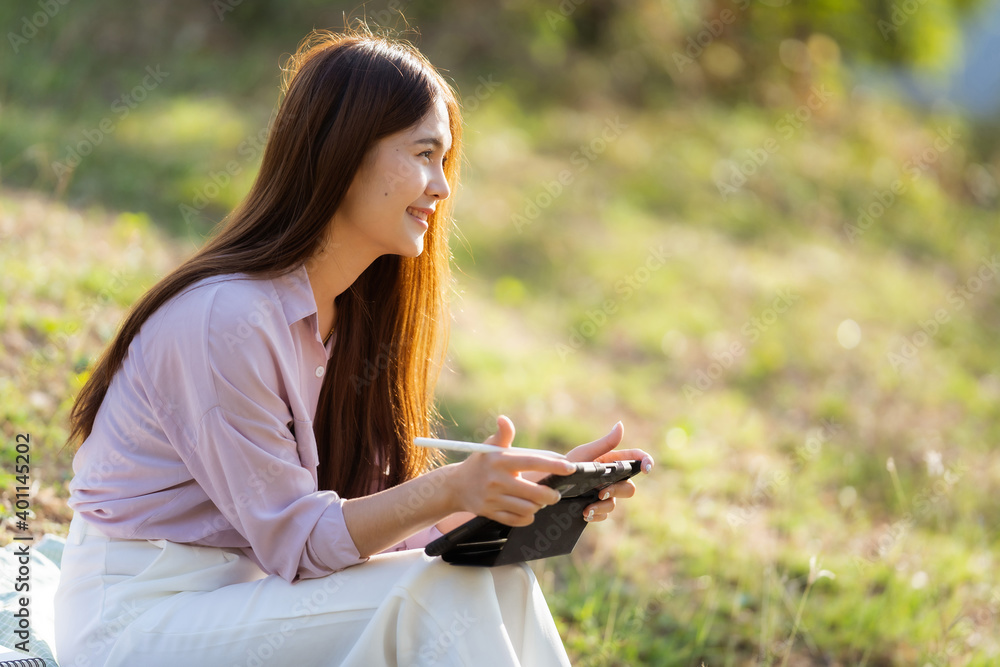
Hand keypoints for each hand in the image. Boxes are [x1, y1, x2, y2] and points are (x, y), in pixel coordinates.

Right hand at [444, 415, 574, 526]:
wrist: (455, 486)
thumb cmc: (481, 463)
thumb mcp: (490, 446)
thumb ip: (503, 434)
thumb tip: (503, 419)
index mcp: (500, 461)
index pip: (532, 462)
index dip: (553, 465)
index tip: (570, 468)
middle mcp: (496, 480)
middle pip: (534, 493)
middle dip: (551, 495)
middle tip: (555, 493)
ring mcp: (493, 499)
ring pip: (527, 508)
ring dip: (538, 507)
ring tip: (540, 501)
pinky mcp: (490, 513)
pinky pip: (516, 520)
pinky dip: (527, 518)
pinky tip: (528, 510)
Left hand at [566, 421, 652, 522]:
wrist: (548, 484)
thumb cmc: (567, 464)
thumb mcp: (585, 454)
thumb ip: (605, 443)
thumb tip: (621, 425)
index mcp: (611, 462)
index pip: (635, 460)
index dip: (646, 462)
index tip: (646, 469)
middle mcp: (611, 479)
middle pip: (629, 487)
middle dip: (618, 491)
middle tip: (601, 492)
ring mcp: (603, 494)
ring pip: (614, 503)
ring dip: (603, 506)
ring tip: (587, 508)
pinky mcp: (596, 507)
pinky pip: (604, 515)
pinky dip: (596, 515)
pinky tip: (584, 513)